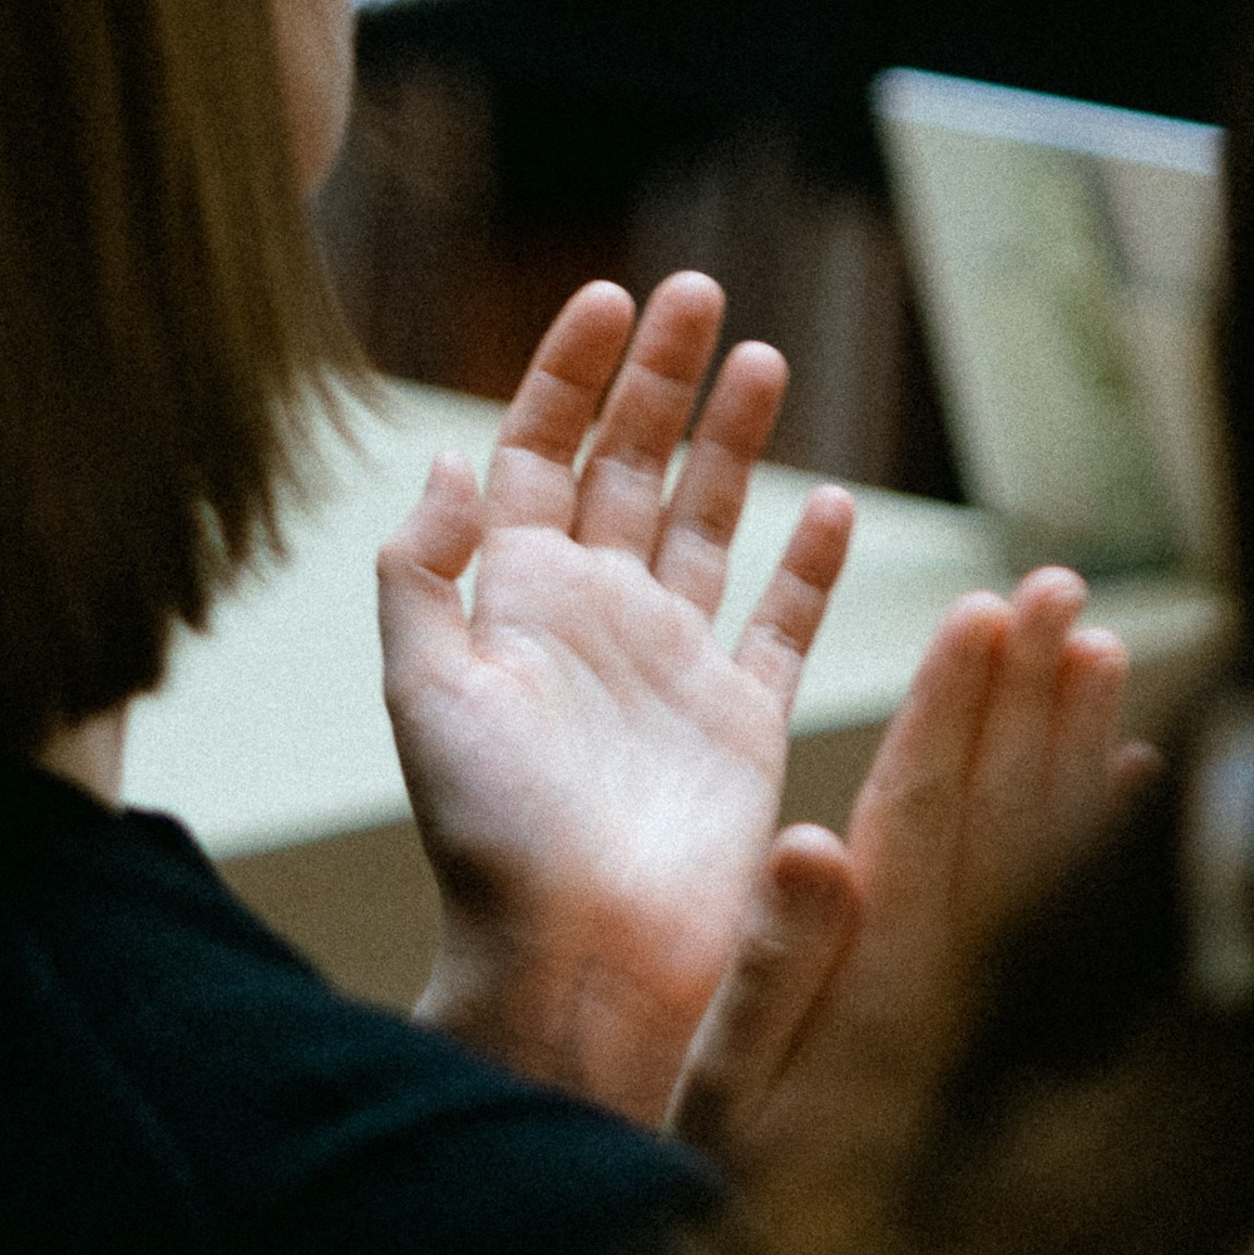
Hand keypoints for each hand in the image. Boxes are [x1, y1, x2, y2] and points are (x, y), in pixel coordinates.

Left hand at [380, 273, 854, 1125]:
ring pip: (711, 523)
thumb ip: (423, 569)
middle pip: (631, 464)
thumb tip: (447, 455)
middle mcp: (597, 615)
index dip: (568, 373)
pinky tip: (830, 500)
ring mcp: (674, 664)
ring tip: (763, 358)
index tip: (608, 297)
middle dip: (661, 378)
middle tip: (698, 291)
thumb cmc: (490, 835)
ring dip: (733, 442)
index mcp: (519, 598)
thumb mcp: (425, 688)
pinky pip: (783, 621)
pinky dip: (808, 562)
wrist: (576, 963)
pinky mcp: (742, 720)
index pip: (541, 451)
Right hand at [671, 574, 1154, 1254]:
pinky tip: (1134, 776)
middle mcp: (957, 983)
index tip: (981, 613)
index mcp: (884, 979)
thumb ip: (776, 967)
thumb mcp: (725, 1090)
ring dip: (1074, 737)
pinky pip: (1076, 910)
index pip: (928, 813)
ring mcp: (993, 1006)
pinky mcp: (1007, 1029)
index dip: (954, 708)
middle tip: (1057, 588)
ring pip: (1050, 845)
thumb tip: (815, 845)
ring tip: (1100, 642)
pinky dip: (1105, 833)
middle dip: (1028, 689)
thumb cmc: (743, 1194)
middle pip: (1005, 808)